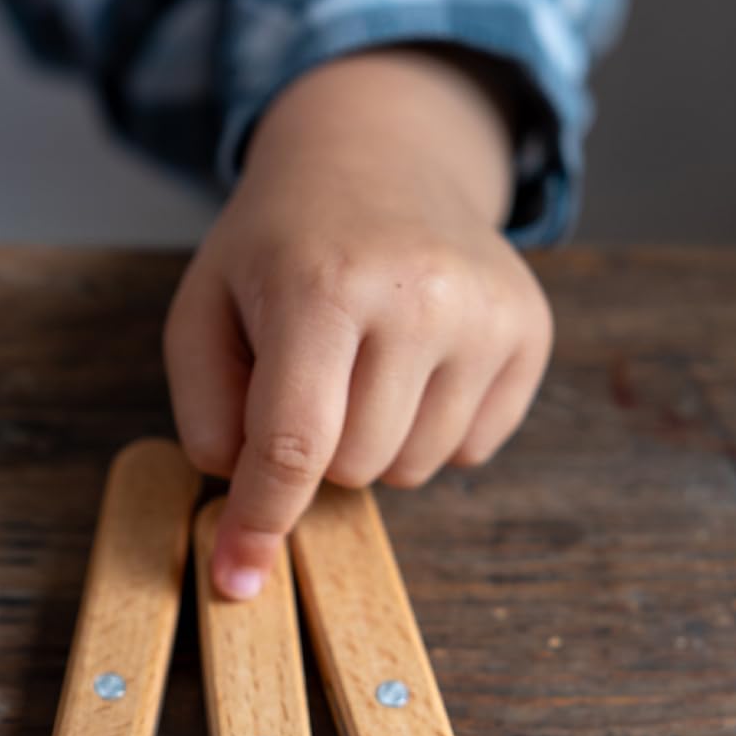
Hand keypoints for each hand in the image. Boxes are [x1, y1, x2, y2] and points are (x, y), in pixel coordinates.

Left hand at [165, 50, 553, 597]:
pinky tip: (414, 364)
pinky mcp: (531, 333)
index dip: (261, 523)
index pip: (292, 446)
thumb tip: (244, 497)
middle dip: (316, 449)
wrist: (381, 157)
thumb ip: (205, 410)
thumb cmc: (279, 247)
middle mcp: (420, 297)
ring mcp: (488, 314)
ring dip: (374, 442)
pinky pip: (469, 452)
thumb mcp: (204, 310)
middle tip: (311, 376)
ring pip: (412, 470)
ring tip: (364, 363)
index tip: (238, 579)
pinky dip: (430, 431)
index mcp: (323, 286)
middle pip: (352, 468)